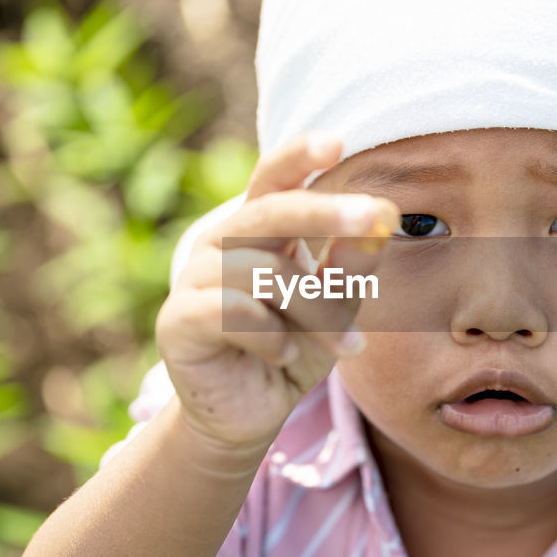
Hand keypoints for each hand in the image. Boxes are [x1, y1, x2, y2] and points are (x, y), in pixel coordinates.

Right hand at [154, 132, 399, 450]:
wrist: (249, 416)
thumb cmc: (293, 349)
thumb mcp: (333, 307)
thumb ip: (349, 267)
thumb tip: (380, 224)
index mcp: (257, 229)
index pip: (272, 178)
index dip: (298, 156)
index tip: (338, 140)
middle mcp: (220, 242)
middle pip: (269, 210)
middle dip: (326, 212)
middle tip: (375, 217)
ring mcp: (192, 278)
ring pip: (265, 272)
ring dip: (316, 311)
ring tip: (345, 346)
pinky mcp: (176, 319)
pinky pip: (234, 312)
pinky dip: (273, 336)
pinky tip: (286, 356)